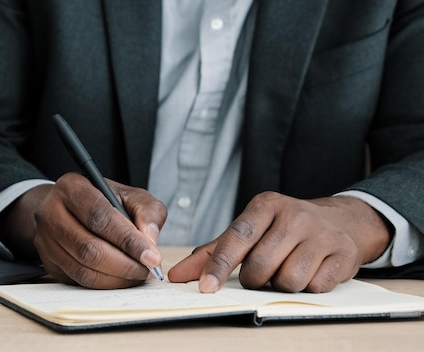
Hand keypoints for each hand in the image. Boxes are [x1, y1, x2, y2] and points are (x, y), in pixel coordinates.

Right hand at [0, 172, 166, 288]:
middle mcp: (52, 213)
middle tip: (148, 269)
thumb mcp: (129, 195)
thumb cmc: (102, 201)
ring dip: (117, 278)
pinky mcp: (49, 262)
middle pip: (89, 248)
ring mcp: (46, 240)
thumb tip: (150, 242)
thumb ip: (147, 211)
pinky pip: (79, 280)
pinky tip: (122, 278)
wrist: (69, 208)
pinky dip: (106, 284)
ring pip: (84, 269)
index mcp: (72, 188)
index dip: (128, 240)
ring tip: (138, 274)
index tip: (152, 256)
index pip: (100, 217)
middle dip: (125, 264)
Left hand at [167, 192, 391, 292]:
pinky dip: (307, 287)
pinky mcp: (343, 254)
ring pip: (287, 280)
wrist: (339, 221)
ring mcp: (321, 234)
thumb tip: (177, 275)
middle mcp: (294, 215)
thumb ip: (211, 253)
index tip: (205, 287)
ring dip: (281, 284)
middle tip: (261, 271)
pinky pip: (314, 287)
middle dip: (254, 278)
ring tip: (287, 268)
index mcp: (265, 205)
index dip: (219, 266)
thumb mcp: (249, 231)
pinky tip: (310, 271)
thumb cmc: (282, 230)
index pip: (236, 238)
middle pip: (260, 266)